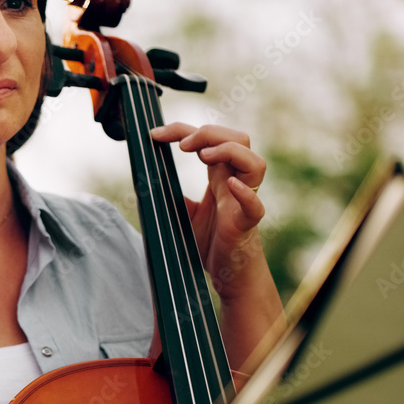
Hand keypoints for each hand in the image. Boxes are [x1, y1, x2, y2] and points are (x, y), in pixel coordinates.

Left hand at [150, 122, 266, 298]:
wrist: (225, 273)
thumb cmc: (209, 241)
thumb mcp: (182, 212)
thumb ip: (171, 194)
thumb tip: (147, 182)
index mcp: (219, 176)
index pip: (208, 139)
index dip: (182, 130)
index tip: (154, 133)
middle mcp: (235, 182)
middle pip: (238, 139)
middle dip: (209, 133)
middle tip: (181, 144)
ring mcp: (244, 201)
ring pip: (255, 163)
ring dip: (229, 152)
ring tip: (203, 156)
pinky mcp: (246, 224)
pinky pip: (255, 206)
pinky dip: (245, 194)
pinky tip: (230, 186)